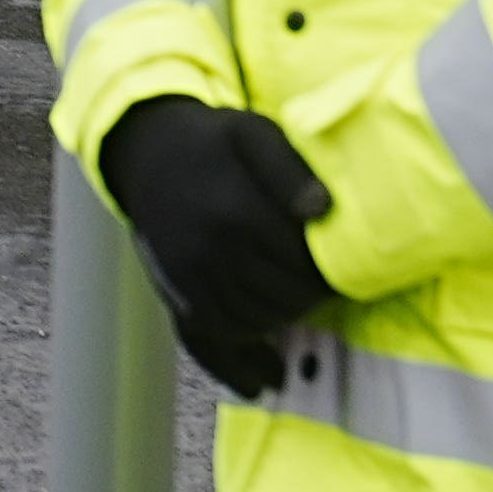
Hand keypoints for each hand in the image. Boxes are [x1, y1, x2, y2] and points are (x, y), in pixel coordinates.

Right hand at [100, 97, 335, 400]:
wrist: (148, 151)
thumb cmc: (213, 141)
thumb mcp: (253, 134)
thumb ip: (289, 169)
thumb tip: (322, 210)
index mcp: (237, 212)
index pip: (302, 265)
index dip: (328, 274)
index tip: (343, 272)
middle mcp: (211, 250)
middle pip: (282, 299)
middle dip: (311, 300)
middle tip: (325, 292)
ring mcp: (190, 274)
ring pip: (252, 322)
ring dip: (282, 322)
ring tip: (300, 311)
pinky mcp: (175, 289)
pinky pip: (213, 334)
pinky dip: (242, 349)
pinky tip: (264, 357)